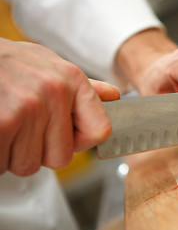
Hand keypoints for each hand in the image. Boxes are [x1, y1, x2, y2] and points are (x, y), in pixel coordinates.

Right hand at [0, 38, 119, 175]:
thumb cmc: (6, 64)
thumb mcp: (48, 66)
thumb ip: (83, 87)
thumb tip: (113, 96)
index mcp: (72, 79)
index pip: (100, 131)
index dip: (80, 141)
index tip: (64, 135)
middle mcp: (54, 92)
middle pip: (61, 157)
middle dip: (38, 151)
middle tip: (21, 126)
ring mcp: (28, 108)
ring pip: (29, 165)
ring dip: (13, 153)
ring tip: (4, 124)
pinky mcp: (2, 123)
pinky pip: (3, 165)